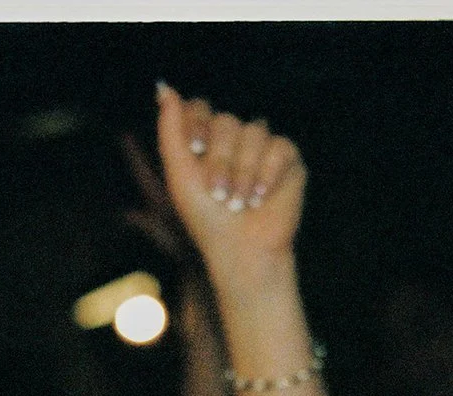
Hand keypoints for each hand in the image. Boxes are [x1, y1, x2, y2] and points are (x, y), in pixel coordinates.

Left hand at [154, 83, 306, 294]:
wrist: (241, 250)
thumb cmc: (207, 219)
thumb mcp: (179, 174)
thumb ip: (170, 131)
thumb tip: (164, 88)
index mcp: (205, 141)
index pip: (200, 108)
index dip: (196, 127)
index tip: (194, 153)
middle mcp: (234, 140)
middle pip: (225, 121)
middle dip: (219, 160)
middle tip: (219, 194)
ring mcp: (262, 148)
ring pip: (254, 131)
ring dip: (243, 172)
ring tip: (241, 202)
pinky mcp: (288, 160)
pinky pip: (279, 146)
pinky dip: (268, 173)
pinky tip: (262, 196)